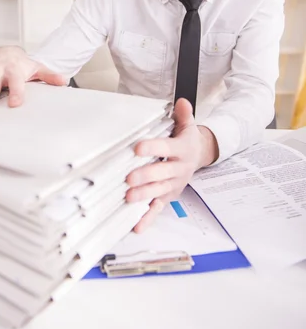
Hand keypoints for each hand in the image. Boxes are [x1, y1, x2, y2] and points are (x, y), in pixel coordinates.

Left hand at [126, 98, 218, 232]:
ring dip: (144, 196)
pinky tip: (137, 225)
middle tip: (129, 179)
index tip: (138, 148)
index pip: (167, 148)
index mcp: (182, 150)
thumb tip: (181, 102)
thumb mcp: (188, 126)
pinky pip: (159, 208)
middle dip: (146, 177)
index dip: (153, 148)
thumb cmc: (187, 140)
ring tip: (128, 198)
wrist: (200, 156)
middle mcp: (179, 169)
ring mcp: (174, 185)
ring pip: (159, 191)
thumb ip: (184, 115)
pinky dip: (148, 218)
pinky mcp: (169, 197)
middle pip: (162, 173)